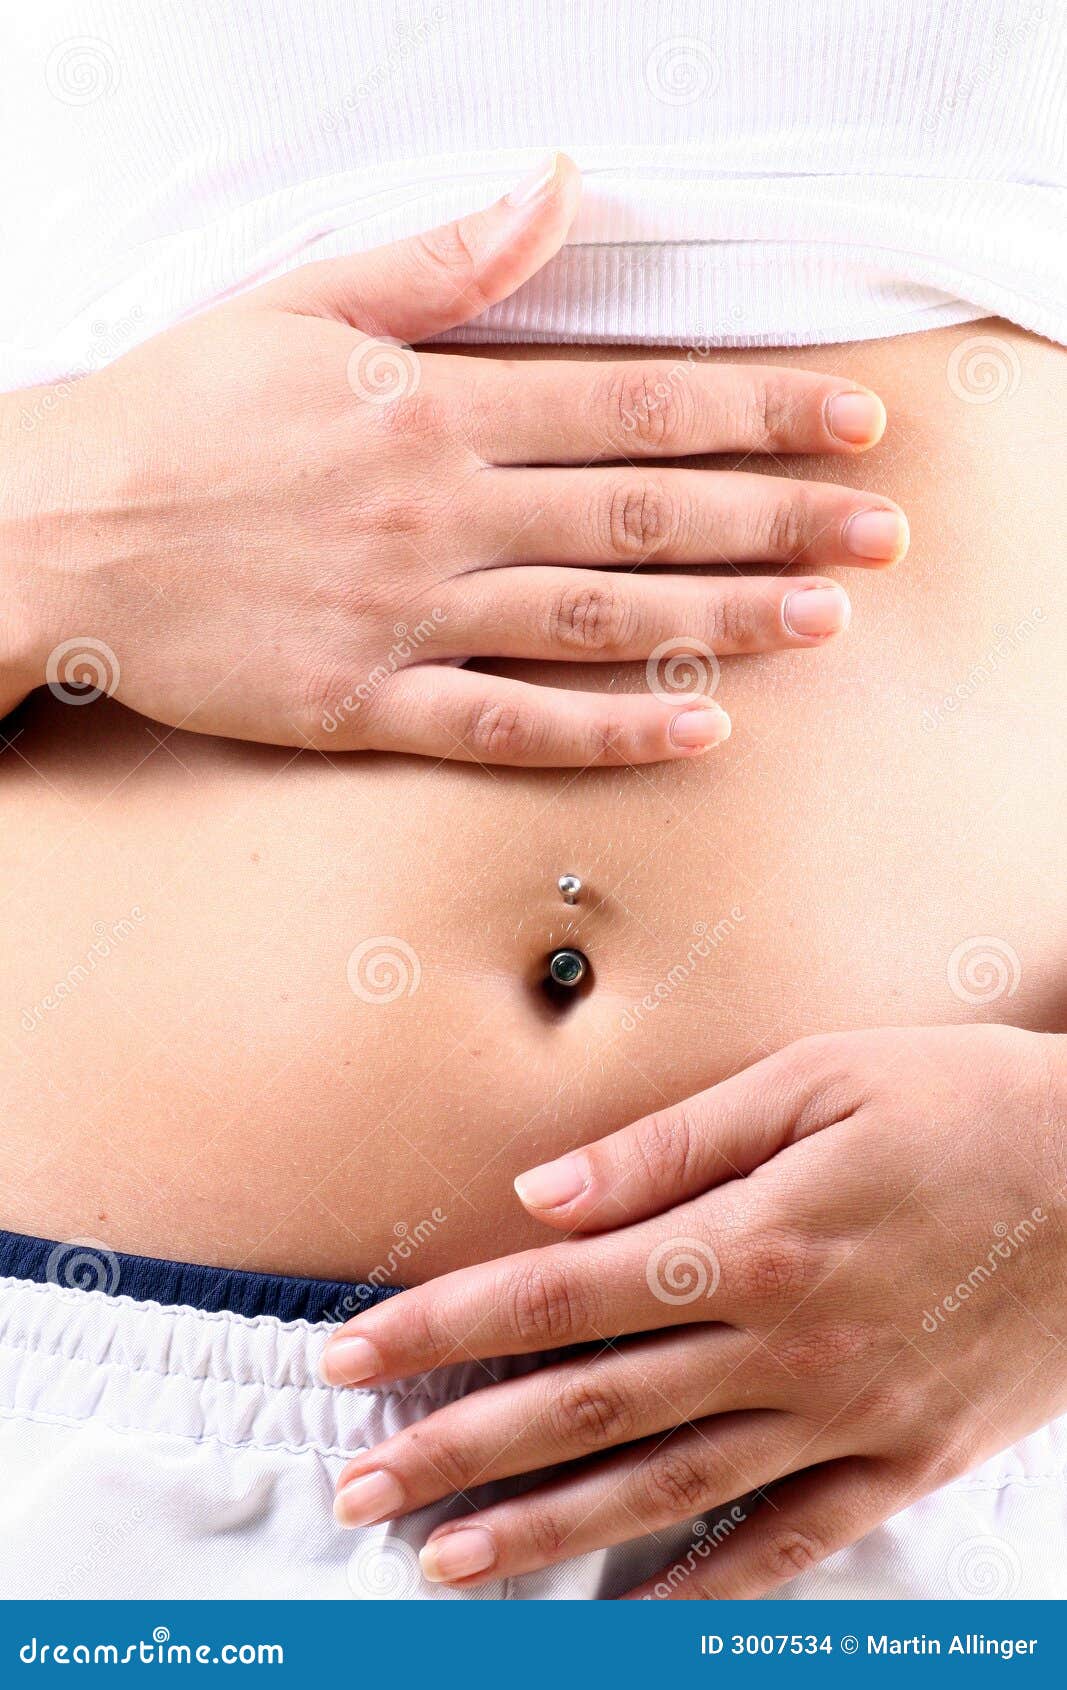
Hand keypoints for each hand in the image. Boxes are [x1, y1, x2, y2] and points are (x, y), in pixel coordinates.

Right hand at [2, 153, 905, 760]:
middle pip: (641, 513)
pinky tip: (695, 728)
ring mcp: (406, 615)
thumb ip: (441, 262)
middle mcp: (438, 512)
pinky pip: (507, 725)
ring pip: (595, 617)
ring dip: (721, 620)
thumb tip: (555, 187)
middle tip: (882, 537)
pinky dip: (605, 731)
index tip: (851, 424)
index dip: (753, 414)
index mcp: (430, 408)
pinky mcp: (367, 704)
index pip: (630, 408)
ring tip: (826, 624)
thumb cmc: (175, 416)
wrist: (55, 532)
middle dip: (776, 521)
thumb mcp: (299, 302)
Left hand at [321, 1025, 1065, 1595]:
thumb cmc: (965, 1106)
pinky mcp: (901, 1464)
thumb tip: (540, 1194)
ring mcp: (844, 1421)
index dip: (446, 1327)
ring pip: (664, 1489)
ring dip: (545, 1531)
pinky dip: (702, 1592)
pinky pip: (786, 1547)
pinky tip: (626, 1623)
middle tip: (358, 1484)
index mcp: (753, 1239)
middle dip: (460, 1445)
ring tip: (442, 1561)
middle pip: (588, 1406)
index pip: (558, 1296)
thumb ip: (670, 1144)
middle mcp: (785, 1347)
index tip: (357, 1353)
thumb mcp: (817, 1080)